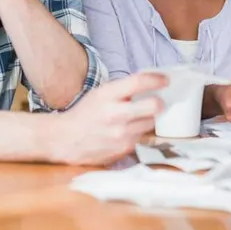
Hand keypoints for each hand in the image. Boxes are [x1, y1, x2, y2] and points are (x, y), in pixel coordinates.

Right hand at [48, 73, 167, 165]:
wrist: (65, 140)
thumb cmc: (84, 114)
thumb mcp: (100, 94)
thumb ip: (122, 89)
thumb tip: (149, 84)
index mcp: (107, 95)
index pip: (139, 82)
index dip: (156, 79)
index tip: (165, 79)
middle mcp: (115, 114)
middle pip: (154, 106)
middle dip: (159, 103)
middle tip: (158, 102)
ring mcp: (121, 134)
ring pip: (151, 123)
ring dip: (148, 119)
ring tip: (138, 117)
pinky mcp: (124, 149)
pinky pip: (141, 138)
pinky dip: (138, 133)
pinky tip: (127, 131)